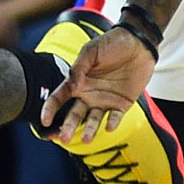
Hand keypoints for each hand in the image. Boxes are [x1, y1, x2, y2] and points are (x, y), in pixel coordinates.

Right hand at [39, 26, 156, 143]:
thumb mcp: (91, 52)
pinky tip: (109, 127)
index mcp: (77, 82)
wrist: (138, 43)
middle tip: (64, 139)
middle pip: (75, 114)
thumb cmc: (112, 43)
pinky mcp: (122, 103)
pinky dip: (112, 123)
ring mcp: (105, 100)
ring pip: (94, 119)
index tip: (45, 121)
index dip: (50, 109)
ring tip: (87, 139)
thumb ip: (79, 68)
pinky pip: (115, 117)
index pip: (59, 98)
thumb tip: (72, 87)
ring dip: (90, 130)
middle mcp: (88, 94)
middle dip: (69, 127)